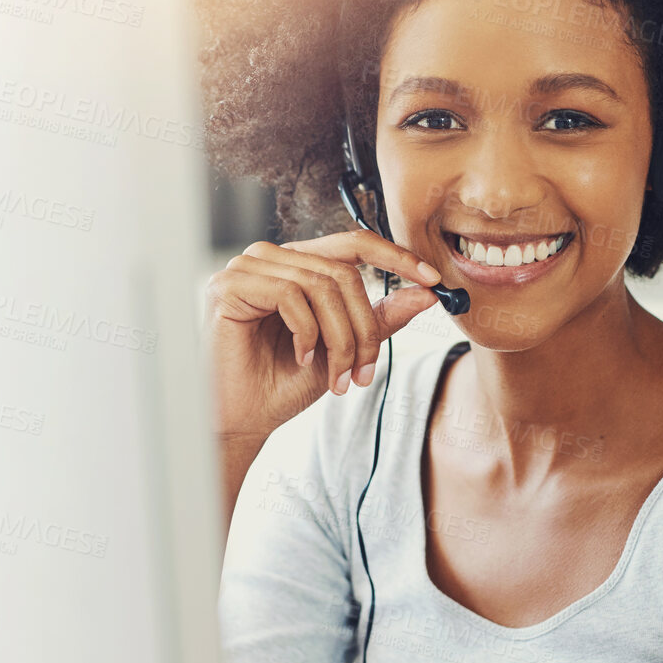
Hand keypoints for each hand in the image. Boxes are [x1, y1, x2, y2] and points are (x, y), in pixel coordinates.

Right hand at [206, 229, 446, 440]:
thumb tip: (425, 294)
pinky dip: (307, 333)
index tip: (433, 282)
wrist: (242, 419)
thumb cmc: (282, 384)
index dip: (397, 257)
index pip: (355, 244)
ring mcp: (248, 267)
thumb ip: (379, 318)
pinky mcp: (229, 285)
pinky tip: (300, 358)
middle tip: (365, 371)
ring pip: (322, 285)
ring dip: (340, 339)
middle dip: (364, 328)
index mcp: (299, 265)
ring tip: (337, 375)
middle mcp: (273, 258)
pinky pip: (291, 295)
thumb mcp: (345, 349)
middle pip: (344, 271)